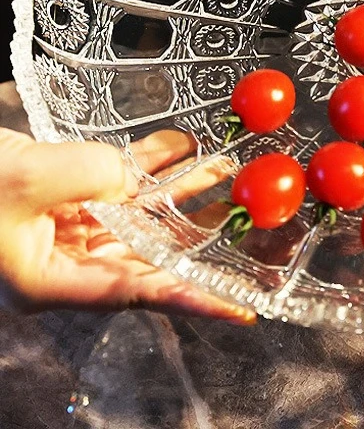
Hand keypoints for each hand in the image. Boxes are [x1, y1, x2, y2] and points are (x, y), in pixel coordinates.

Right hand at [0, 127, 254, 323]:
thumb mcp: (27, 182)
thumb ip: (93, 176)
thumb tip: (134, 175)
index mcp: (52, 281)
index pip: (137, 294)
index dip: (193, 299)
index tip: (242, 310)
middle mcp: (66, 259)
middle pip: (147, 251)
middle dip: (196, 228)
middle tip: (245, 214)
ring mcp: (66, 225)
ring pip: (138, 212)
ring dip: (178, 188)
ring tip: (223, 167)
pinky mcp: (65, 195)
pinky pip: (116, 181)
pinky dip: (147, 163)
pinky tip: (179, 146)